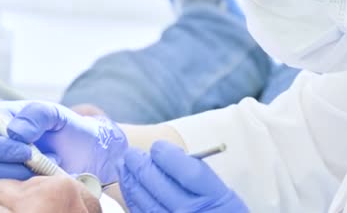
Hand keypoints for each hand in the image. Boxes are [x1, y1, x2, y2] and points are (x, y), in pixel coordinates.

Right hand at [0, 100, 127, 182]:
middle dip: (9, 162)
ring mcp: (2, 165)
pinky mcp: (13, 183)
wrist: (89, 152)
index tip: (21, 148)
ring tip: (51, 162)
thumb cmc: (71, 129)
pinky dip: (32, 184)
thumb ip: (36, 114)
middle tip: (37, 159)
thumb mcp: (57, 114)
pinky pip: (12, 190)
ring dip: (25, 173)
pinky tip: (49, 173)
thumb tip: (14, 131)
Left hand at [117, 142, 247, 212]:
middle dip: (141, 165)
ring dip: (130, 180)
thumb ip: (199, 175)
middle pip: (160, 185)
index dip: (168, 156)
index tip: (158, 147)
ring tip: (124, 165)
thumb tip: (165, 157)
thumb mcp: (222, 193)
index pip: (188, 172)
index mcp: (215, 198)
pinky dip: (131, 198)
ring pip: (144, 200)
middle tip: (131, 153)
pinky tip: (128, 185)